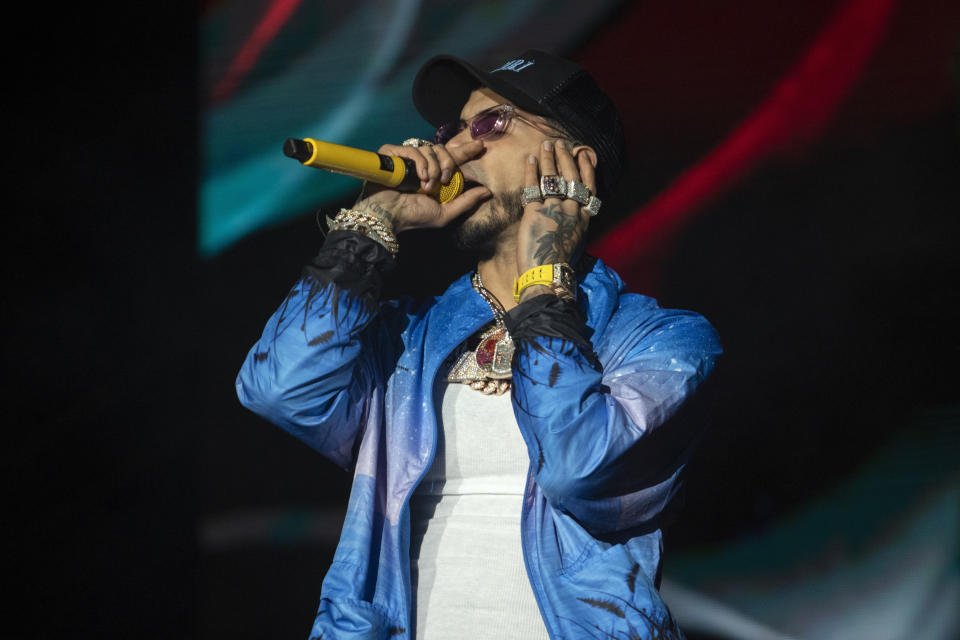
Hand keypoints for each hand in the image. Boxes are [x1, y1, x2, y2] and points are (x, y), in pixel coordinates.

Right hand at [353, 139, 491, 232]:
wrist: (389, 215)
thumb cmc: (413, 217)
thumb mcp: (445, 212)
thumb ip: (466, 202)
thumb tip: (488, 192)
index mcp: (434, 175)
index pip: (452, 157)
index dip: (466, 150)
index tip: (481, 146)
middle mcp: (421, 164)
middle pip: (443, 150)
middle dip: (449, 163)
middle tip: (444, 180)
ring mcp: (406, 158)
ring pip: (429, 149)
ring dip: (433, 168)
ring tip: (427, 185)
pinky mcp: (393, 153)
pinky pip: (413, 149)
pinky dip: (420, 163)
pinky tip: (420, 177)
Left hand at [516, 139, 596, 292]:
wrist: (547, 277)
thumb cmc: (559, 265)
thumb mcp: (575, 243)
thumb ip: (574, 225)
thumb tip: (570, 217)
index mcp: (584, 219)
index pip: (588, 187)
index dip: (586, 169)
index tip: (583, 155)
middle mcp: (572, 211)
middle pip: (571, 177)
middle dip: (566, 157)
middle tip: (560, 144)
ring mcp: (554, 210)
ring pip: (553, 177)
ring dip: (550, 158)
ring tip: (545, 145)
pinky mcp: (535, 213)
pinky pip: (533, 187)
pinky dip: (531, 171)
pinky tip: (529, 159)